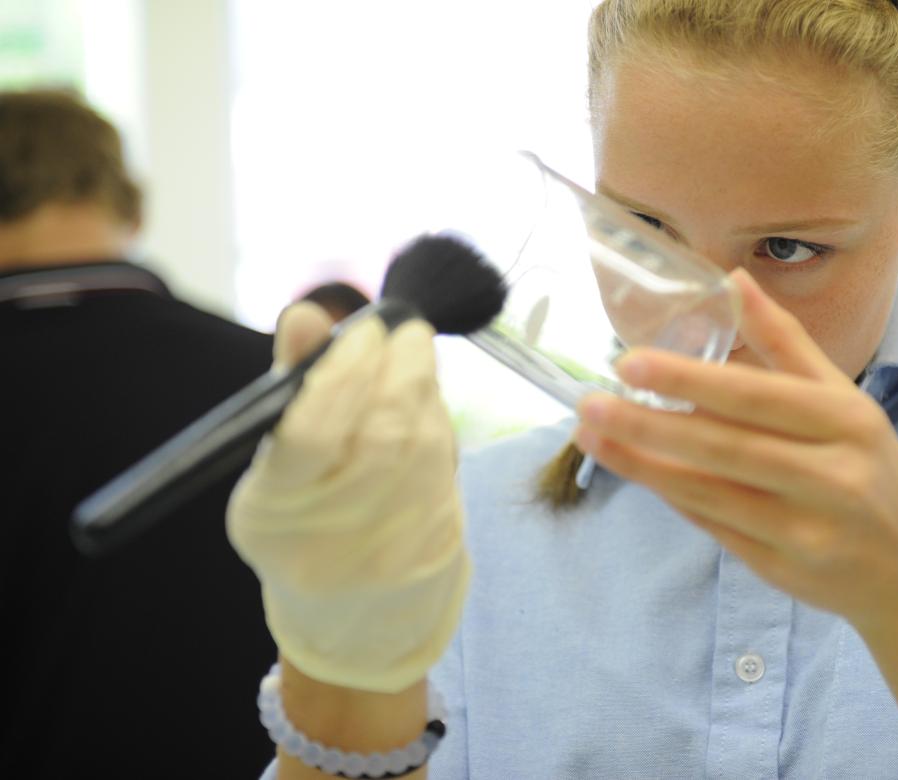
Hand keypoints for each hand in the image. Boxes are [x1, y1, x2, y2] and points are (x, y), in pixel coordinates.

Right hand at [229, 302, 468, 692]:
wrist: (354, 618)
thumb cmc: (304, 522)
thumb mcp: (278, 466)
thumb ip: (293, 387)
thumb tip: (307, 312)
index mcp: (272, 515)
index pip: (310, 435)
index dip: (342, 374)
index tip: (361, 331)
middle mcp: (331, 540)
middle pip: (379, 436)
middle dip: (396, 369)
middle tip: (401, 330)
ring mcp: (391, 549)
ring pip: (421, 444)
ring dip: (422, 386)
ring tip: (411, 353)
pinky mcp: (439, 546)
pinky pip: (446, 465)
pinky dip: (438, 419)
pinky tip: (425, 400)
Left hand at [574, 270, 897, 627]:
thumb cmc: (877, 473)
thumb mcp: (848, 402)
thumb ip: (787, 344)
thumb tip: (733, 280)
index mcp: (847, 421)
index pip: (757, 396)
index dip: (691, 381)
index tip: (630, 363)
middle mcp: (831, 475)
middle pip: (725, 447)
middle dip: (648, 425)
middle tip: (589, 402)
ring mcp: (806, 530)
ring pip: (710, 492)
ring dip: (643, 464)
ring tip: (592, 435)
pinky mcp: (782, 570)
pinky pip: (715, 526)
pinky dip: (672, 496)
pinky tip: (635, 471)